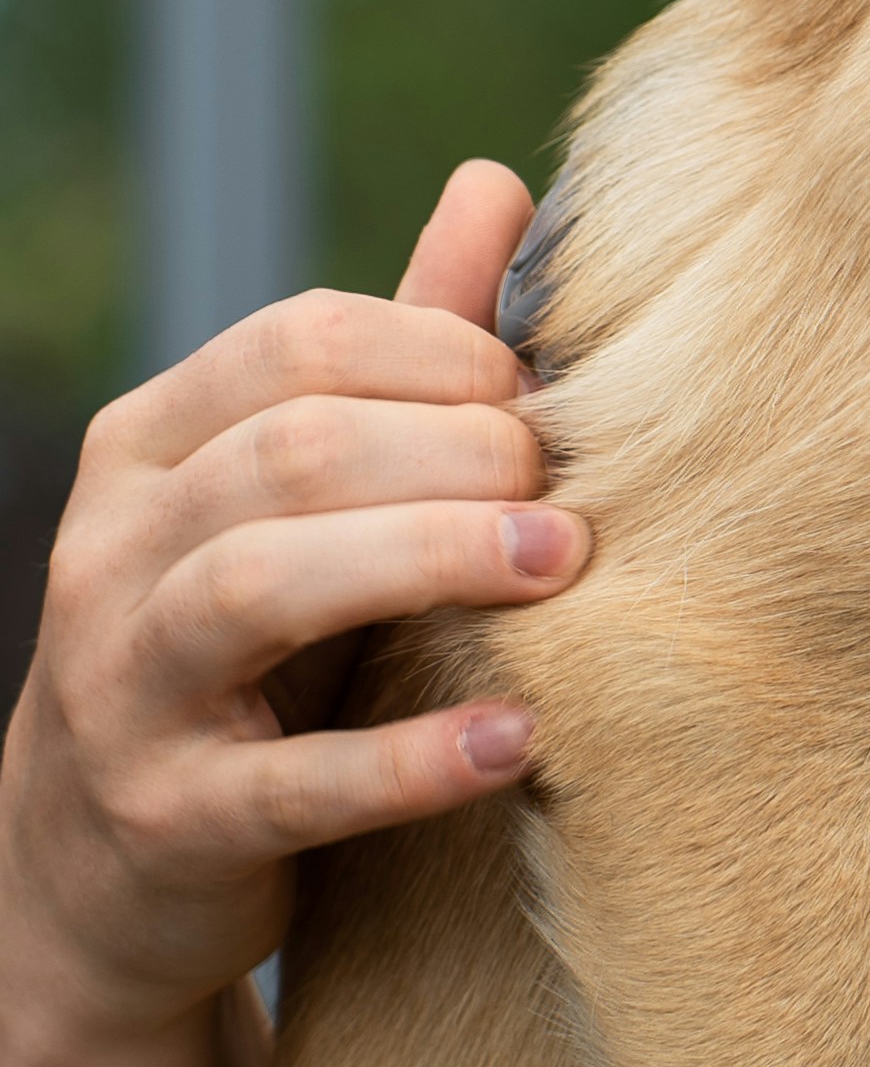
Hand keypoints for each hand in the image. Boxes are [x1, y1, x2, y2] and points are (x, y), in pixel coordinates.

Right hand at [0, 163, 587, 1066]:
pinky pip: (293, 783)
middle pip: (292, 451)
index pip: (296, 346)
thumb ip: (399, 354)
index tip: (544, 397)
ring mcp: (127, 687)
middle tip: (572, 492)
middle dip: (452, 453)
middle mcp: (115, 550)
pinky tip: (520, 738)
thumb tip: (498, 186)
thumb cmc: (243, 657)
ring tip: (559, 568)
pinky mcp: (170, 822)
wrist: (99, 879)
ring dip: (429, 560)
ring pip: (263, 584)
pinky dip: (412, 760)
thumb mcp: (295, 503)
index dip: (440, 354)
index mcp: (150, 447)